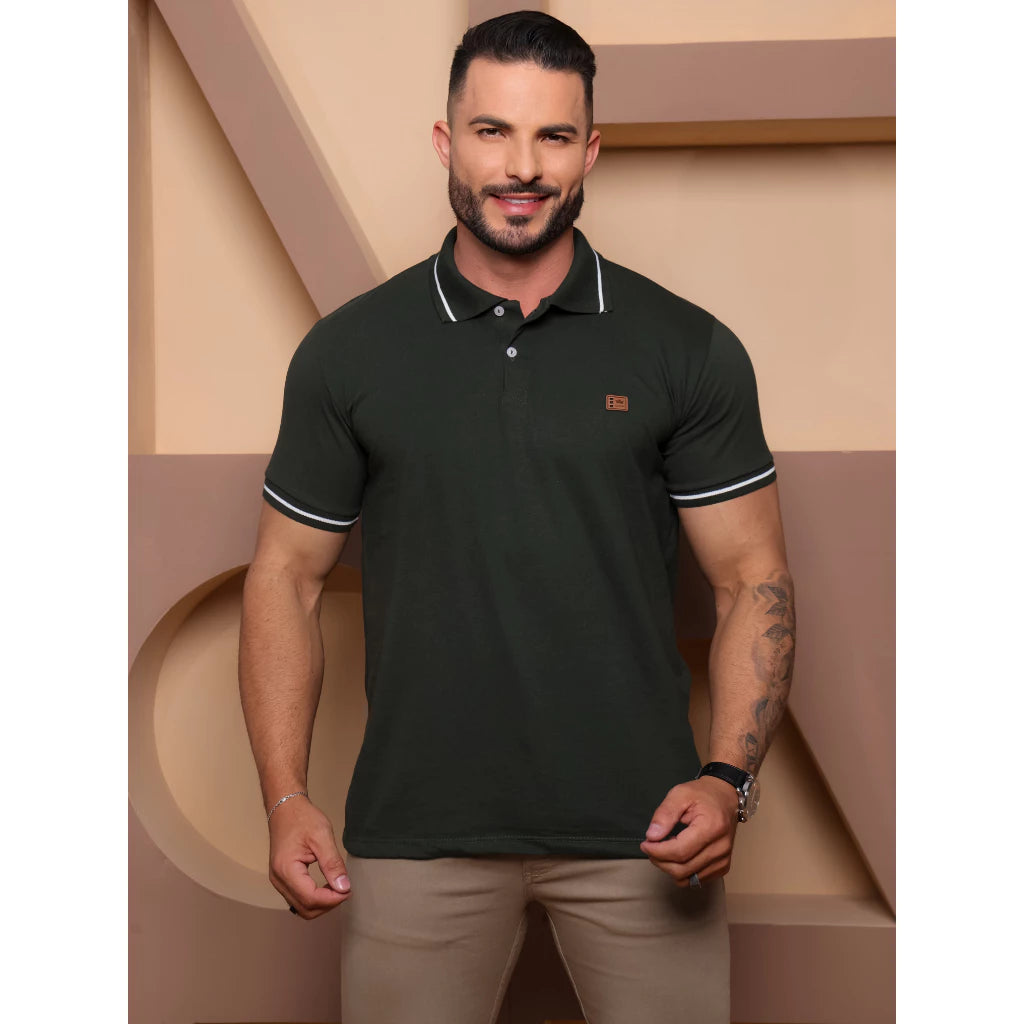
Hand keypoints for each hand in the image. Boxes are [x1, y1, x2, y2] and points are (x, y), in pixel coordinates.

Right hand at [268, 795, 351, 918]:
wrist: (285, 808)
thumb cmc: (302, 818)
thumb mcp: (322, 837)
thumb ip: (333, 863)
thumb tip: (343, 887)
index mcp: (286, 869)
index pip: (310, 898)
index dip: (332, 899)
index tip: (348, 890)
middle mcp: (278, 880)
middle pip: (305, 908)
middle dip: (328, 904)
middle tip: (345, 889)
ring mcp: (278, 881)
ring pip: (301, 907)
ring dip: (321, 904)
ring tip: (337, 888)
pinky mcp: (281, 879)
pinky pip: (297, 899)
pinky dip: (313, 899)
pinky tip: (325, 887)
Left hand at [639, 776, 739, 885]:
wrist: (725, 797)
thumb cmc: (702, 794)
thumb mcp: (680, 794)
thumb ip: (664, 814)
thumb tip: (652, 836)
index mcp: (711, 827)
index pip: (679, 851)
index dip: (658, 851)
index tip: (645, 844)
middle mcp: (720, 847)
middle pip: (682, 869)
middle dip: (660, 861)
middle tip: (650, 847)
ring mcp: (723, 860)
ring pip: (688, 878)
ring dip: (669, 867)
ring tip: (663, 850)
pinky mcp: (722, 867)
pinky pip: (696, 880)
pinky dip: (682, 871)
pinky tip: (677, 855)